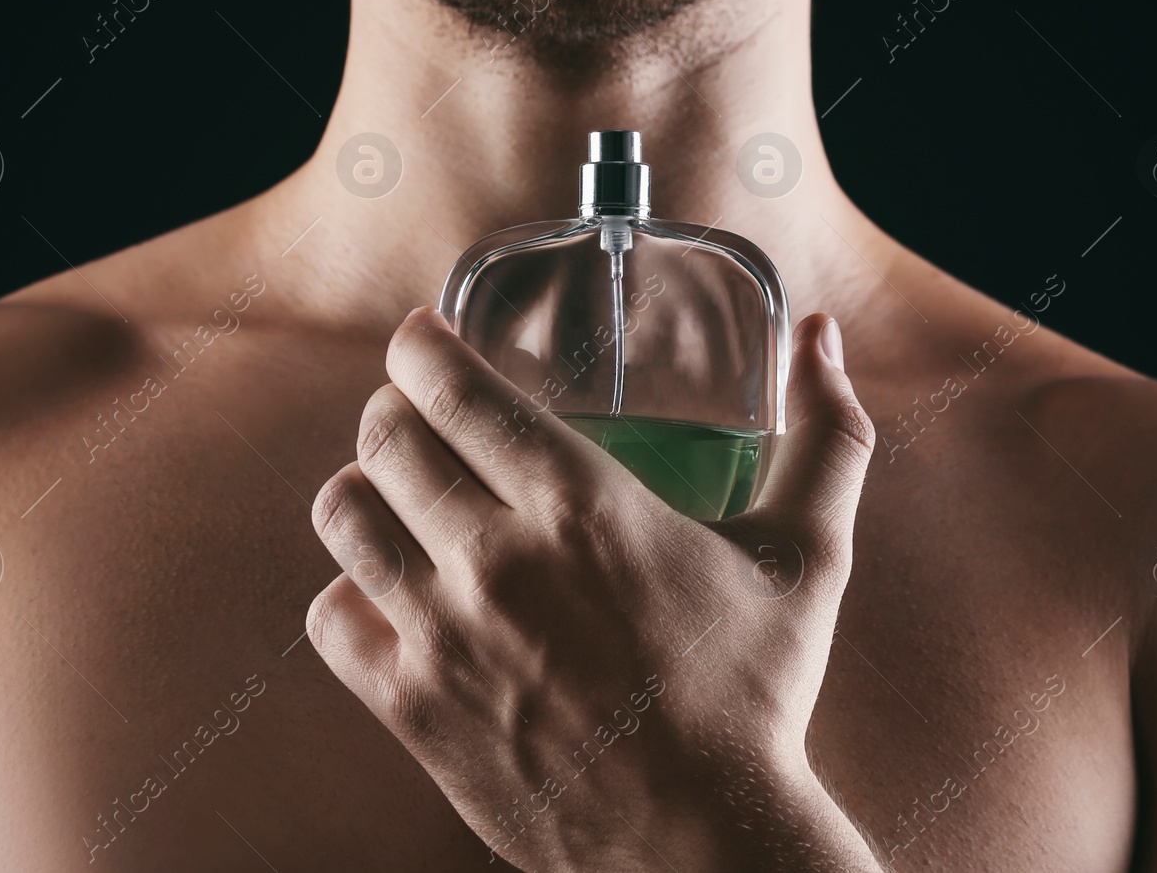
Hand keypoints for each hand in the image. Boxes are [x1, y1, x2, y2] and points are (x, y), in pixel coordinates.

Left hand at [306, 308, 880, 871]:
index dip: (417, 348)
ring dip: (362, 488)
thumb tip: (822, 335)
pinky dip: (349, 590)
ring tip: (396, 494)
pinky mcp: (410, 708)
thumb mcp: (808, 556)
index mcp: (580, 503)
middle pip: (385, 439)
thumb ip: (826, 435)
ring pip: (342, 516)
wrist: (703, 843)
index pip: (452, 388)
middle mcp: (495, 557)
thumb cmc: (757, 695)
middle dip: (391, 409)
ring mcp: (442, 636)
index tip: (421, 341)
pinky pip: (330, 616)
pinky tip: (388, 590)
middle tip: (418, 416)